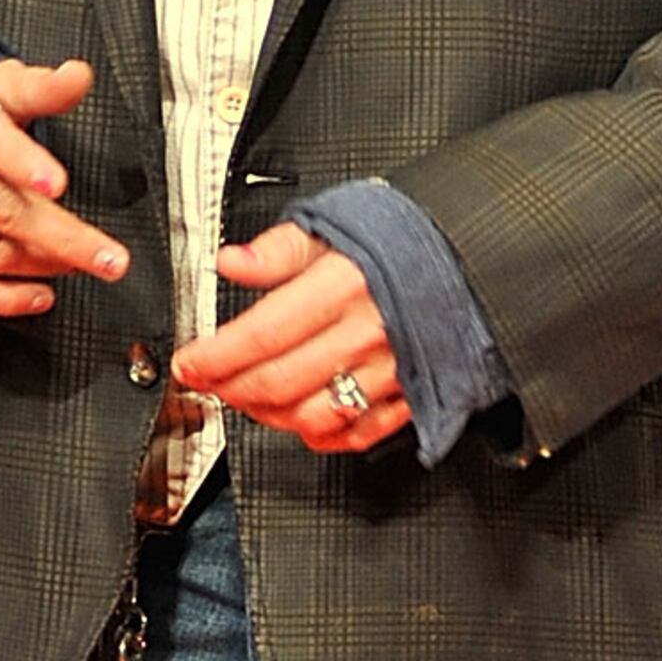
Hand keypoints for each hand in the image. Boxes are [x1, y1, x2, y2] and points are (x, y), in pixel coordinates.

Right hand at [0, 56, 129, 322]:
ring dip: (42, 264)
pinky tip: (41, 297)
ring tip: (83, 264)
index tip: (57, 183)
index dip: (23, 161)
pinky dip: (1, 300)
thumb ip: (42, 88)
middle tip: (110, 258)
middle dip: (62, 237)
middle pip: (0, 207)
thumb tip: (79, 76)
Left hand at [173, 223, 412, 450]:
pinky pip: (358, 433)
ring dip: (269, 416)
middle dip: (231, 388)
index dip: (216, 356)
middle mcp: (368, 333)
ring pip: (313, 416)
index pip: (263, 333)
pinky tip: (300, 420)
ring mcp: (391, 370)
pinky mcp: (411, 395)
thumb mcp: (336, 223)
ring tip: (248, 398)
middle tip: (209, 381)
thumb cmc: (404, 239)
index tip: (190, 362)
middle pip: (280, 382)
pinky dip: (321, 436)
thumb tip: (233, 261)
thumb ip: (280, 248)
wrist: (471, 257)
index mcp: (345, 285)